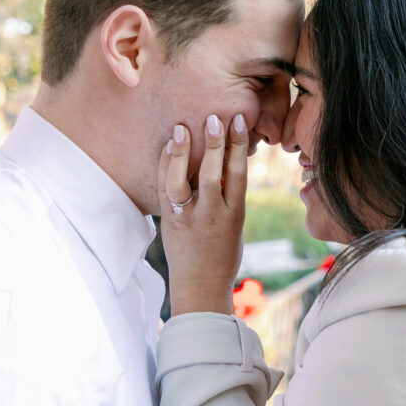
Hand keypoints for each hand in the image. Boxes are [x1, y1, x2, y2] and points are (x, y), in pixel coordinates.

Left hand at [158, 114, 248, 315]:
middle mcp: (211, 215)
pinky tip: (168, 146)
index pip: (239, 174)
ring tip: (182, 127)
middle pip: (213, 175)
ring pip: (183, 182)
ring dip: (182, 153)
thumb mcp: (236, 224)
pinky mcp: (170, 222)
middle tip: (214, 118)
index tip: (239, 122)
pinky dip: (166, 166)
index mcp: (234, 214)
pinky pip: (165, 191)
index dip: (238, 146)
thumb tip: (227, 160)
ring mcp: (188, 219)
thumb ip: (231, 194)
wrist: (200, 287)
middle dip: (214, 145)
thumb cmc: (223, 254)